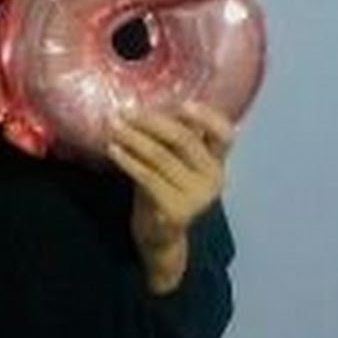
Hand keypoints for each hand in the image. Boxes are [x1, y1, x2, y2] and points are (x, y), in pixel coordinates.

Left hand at [108, 101, 233, 292]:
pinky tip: (113, 149)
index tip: (182, 104)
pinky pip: (148, 177)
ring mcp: (198, 197)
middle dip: (151, 122)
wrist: (160, 235)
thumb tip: (146, 103)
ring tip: (113, 126)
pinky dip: (128, 160)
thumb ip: (172, 136)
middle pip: (184, 139)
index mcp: (217, 160)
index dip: (207, 117)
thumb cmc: (164, 185)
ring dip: (133, 138)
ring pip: (161, 156)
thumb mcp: (173, 159)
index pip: (224, 134)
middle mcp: (214, 178)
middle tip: (125, 112)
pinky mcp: (177, 211)